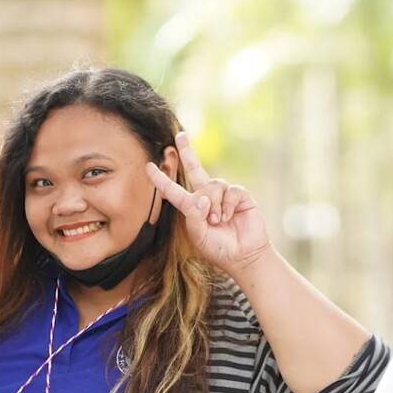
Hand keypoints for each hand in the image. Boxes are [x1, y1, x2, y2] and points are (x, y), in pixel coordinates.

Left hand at [145, 132, 270, 272]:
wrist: (244, 256)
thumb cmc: (219, 249)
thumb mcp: (199, 235)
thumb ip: (194, 216)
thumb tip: (201, 197)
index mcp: (192, 208)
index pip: (173, 190)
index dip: (161, 179)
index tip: (148, 166)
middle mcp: (206, 197)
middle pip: (195, 168)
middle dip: (187, 151)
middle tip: (180, 135)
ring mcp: (224, 195)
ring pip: (212, 184)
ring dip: (213, 204)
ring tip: (217, 221)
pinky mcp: (240, 196)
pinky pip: (230, 190)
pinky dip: (227, 204)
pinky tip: (229, 216)